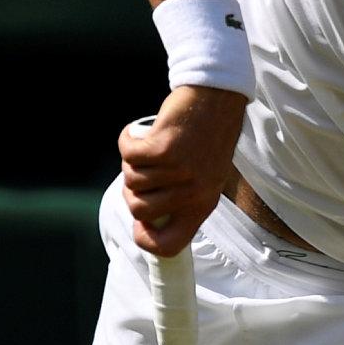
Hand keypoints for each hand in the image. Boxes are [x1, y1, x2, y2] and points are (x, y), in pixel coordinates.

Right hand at [118, 85, 247, 255]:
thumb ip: (181, 199)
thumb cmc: (207, 138)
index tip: (139, 225)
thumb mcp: (205, 177)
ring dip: (131, 162)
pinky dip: (126, 141)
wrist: (216, 99)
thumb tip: (144, 219)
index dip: (146, 240)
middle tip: (139, 171)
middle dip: (130, 190)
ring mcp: (179, 171)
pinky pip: (128, 154)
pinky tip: (136, 133)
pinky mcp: (164, 148)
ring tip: (146, 148)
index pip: (170, 245)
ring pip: (132, 179)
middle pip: (139, 210)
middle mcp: (192, 192)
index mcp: (203, 205)